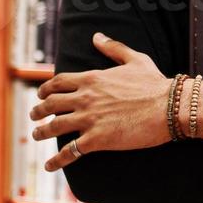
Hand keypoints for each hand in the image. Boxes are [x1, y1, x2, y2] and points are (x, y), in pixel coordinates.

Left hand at [31, 32, 170, 171]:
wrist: (169, 107)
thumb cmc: (154, 83)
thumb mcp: (135, 59)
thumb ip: (113, 48)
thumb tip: (97, 37)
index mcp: (91, 78)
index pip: (58, 82)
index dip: (46, 89)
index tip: (41, 94)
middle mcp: (85, 98)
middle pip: (51, 104)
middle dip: (38, 110)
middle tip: (34, 116)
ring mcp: (89, 119)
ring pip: (55, 127)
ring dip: (42, 132)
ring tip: (37, 135)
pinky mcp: (97, 139)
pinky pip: (70, 151)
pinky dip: (57, 160)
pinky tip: (49, 166)